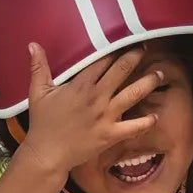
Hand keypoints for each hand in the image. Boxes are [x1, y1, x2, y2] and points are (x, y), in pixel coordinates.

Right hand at [19, 42, 160, 180]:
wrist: (47, 153)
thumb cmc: (43, 123)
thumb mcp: (38, 92)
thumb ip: (38, 67)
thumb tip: (33, 44)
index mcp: (81, 85)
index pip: (103, 60)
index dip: (115, 48)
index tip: (125, 39)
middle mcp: (97, 97)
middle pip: (122, 70)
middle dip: (135, 56)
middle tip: (145, 47)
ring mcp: (106, 116)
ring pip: (133, 94)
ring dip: (148, 82)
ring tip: (159, 74)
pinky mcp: (111, 134)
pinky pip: (134, 127)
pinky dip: (146, 122)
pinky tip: (156, 116)